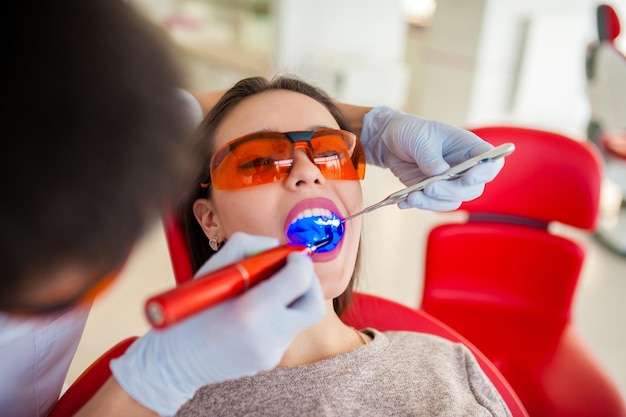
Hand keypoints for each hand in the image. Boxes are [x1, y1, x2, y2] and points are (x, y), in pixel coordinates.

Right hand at [110, 232, 325, 415]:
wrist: (173, 362)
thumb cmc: (189, 311)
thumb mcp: (212, 270)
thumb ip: (246, 248)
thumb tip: (275, 246)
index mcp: (251, 311)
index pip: (299, 279)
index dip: (300, 262)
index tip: (291, 256)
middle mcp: (267, 336)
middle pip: (314, 306)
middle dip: (310, 283)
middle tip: (293, 272)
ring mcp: (270, 353)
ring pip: (299, 319)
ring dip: (289, 300)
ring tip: (264, 292)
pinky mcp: (268, 361)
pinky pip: (284, 332)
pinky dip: (276, 316)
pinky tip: (252, 314)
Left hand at [361, 106, 503, 210]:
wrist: (391, 141)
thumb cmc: (411, 132)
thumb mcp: (418, 137)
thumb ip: (430, 155)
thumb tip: (440, 173)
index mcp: (468, 147)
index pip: (490, 161)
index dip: (485, 172)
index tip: (468, 177)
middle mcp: (464, 168)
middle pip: (472, 189)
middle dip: (451, 191)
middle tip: (429, 188)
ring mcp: (450, 183)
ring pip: (453, 201)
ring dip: (433, 202)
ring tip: (412, 196)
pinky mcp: (434, 193)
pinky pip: (433, 205)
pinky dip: (420, 205)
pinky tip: (404, 201)